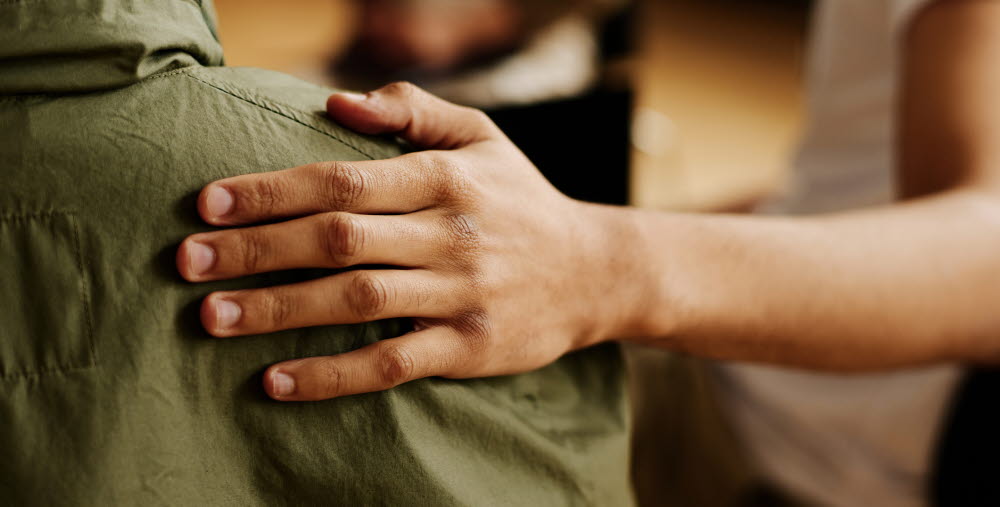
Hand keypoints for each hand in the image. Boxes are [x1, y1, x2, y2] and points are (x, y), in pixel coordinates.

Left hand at [177, 82, 647, 400]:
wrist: (594, 271)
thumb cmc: (521, 199)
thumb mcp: (482, 136)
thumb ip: (412, 109)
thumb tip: (336, 103)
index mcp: (447, 178)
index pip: (343, 180)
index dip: (272, 191)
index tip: (208, 204)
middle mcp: (452, 234)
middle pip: (339, 239)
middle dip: (258, 249)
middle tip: (188, 260)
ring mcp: (462, 295)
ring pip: (357, 302)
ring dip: (279, 310)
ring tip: (212, 317)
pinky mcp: (469, 348)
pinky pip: (392, 363)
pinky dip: (333, 375)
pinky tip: (277, 380)